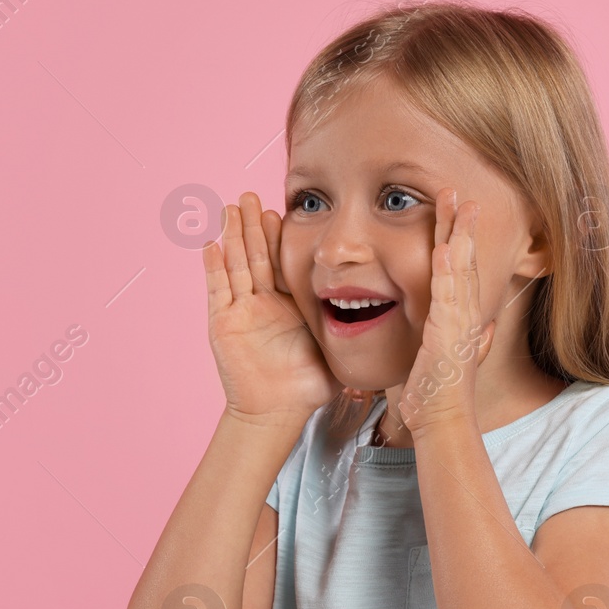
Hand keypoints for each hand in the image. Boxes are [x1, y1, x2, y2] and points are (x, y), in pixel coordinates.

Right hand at [204, 191, 341, 422]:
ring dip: (232, 236)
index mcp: (287, 304)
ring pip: (236, 265)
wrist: (279, 411)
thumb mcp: (337, 346)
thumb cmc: (308, 385)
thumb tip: (397, 312)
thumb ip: (355, 326)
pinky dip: (214, 267)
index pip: (281, 261)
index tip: (280, 210)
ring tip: (231, 208)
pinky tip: (211, 244)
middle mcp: (261, 303)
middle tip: (251, 196)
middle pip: (256, 255)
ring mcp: (240, 312)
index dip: (278, 236)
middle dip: (253, 226)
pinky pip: (218, 290)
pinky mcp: (223, 324)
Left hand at [395, 188, 494, 434]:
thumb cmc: (437, 392)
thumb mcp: (442, 355)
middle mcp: (466, 314)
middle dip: (460, 223)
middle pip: (464, 258)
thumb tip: (477, 326)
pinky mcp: (449, 334)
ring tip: (455, 202)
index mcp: (461, 316)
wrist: (441, 419)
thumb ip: (456, 336)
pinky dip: (447, 269)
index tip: (456, 209)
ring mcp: (460, 322)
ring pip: (460, 268)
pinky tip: (443, 246)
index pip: (461, 267)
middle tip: (456, 190)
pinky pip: (448, 295)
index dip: (459, 237)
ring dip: (457, 234)